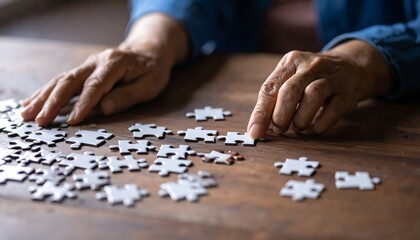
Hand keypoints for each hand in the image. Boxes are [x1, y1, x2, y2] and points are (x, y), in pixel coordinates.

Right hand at [21, 48, 169, 124]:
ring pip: (60, 80)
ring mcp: (87, 65)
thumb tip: (104, 108)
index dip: (84, 104)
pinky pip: (61, 81)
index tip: (72, 121)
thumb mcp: (150, 84)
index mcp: (115, 63)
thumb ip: (127, 95)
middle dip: (53, 102)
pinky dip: (46, 92)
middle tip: (41, 120)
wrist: (149, 52)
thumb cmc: (152, 70)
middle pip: (70, 81)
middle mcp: (96, 62)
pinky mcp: (83, 71)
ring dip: (42, 97)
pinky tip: (32, 102)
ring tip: (26, 113)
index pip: (96, 85)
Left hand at [247, 40, 392, 137]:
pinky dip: (320, 124)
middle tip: (279, 130)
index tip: (255, 132)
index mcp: (291, 62)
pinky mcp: (347, 92)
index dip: (261, 113)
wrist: (351, 67)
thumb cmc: (311, 78)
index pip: (270, 88)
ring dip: (300, 119)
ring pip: (313, 96)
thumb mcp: (291, 79)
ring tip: (297, 128)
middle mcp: (311, 65)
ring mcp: (332, 77)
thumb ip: (274, 100)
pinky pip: (333, 110)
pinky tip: (313, 129)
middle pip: (290, 91)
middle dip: (281, 116)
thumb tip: (258, 128)